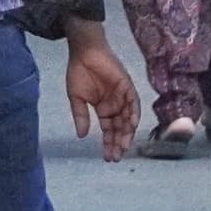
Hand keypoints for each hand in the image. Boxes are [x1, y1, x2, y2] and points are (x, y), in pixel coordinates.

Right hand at [60, 23, 137, 162]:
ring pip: (128, 118)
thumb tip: (81, 135)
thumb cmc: (78, 72)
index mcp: (104, 109)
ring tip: (123, 146)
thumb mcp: (76, 98)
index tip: (107, 158)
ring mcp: (123, 96)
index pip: (109, 130)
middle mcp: (116, 105)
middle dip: (118, 143)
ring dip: (127, 132)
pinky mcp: (127, 86)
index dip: (108, 144)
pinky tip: (131, 125)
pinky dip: (133, 113)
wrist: (83, 52)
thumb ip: (80, 116)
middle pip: (120, 128)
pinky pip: (133, 102)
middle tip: (116, 156)